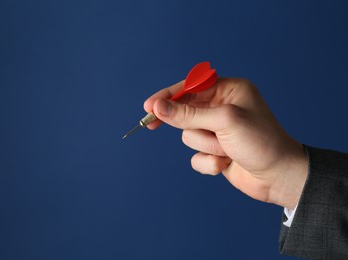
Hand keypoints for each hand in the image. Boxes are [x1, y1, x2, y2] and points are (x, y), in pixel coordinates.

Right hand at [144, 78, 307, 209]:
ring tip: (226, 150)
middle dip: (185, 124)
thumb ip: (189, 114)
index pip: (190, 87)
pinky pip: (196, 156)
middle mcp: (222, 108)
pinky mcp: (215, 151)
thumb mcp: (224, 121)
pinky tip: (225, 163)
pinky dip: (209, 161)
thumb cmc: (261, 142)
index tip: (148, 106)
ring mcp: (218, 131)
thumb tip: (158, 107)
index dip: (167, 96)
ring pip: (189, 136)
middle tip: (150, 124)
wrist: (279, 177)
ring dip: (206, 145)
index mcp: (228, 91)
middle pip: (185, 112)